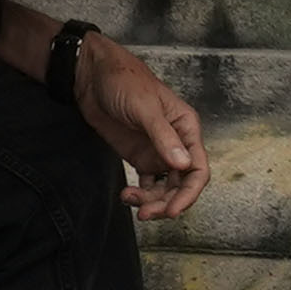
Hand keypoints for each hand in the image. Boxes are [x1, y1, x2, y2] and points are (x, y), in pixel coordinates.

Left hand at [73, 33, 208, 218]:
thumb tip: (183, 165)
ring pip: (164, 187)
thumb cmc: (123, 81)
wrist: (92, 76)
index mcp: (186, 128)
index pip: (198, 169)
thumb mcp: (144, 108)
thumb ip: (163, 137)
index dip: (189, 193)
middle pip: (181, 184)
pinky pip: (147, 183)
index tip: (172, 210)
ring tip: (130, 200)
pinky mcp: (139, 156)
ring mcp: (157, 151)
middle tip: (145, 213)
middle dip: (166, 201)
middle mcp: (176, 143)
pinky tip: (126, 194)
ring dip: (151, 200)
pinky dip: (139, 194)